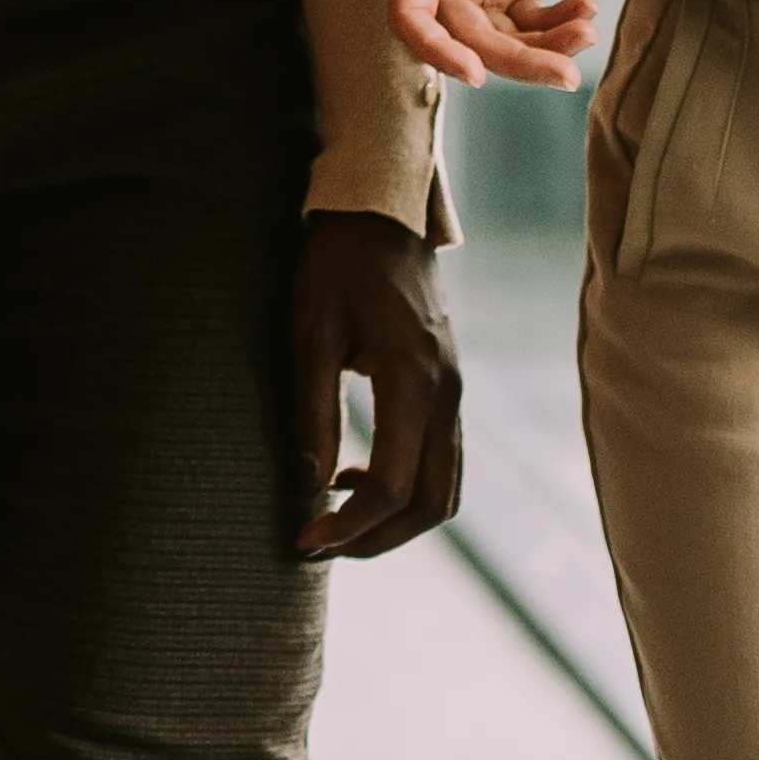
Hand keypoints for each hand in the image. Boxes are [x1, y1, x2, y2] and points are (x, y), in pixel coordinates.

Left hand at [289, 212, 463, 558]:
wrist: (385, 215)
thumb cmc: (340, 266)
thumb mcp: (311, 332)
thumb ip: (313, 410)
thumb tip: (308, 484)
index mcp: (414, 382)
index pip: (393, 486)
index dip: (348, 526)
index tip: (304, 542)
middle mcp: (446, 396)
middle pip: (431, 504)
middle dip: (377, 538)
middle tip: (319, 544)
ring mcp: (454, 394)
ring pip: (443, 489)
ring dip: (395, 519)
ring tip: (334, 518)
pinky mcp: (447, 390)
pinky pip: (440, 461)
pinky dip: (405, 487)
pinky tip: (354, 474)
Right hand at [390, 0, 598, 88]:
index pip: (411, 16)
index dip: (436, 49)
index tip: (476, 73)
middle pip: (469, 40)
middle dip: (517, 62)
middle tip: (567, 75)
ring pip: (506, 41)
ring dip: (546, 49)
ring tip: (588, 32)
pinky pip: (535, 22)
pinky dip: (561, 23)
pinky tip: (588, 7)